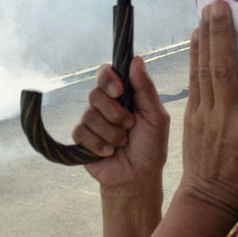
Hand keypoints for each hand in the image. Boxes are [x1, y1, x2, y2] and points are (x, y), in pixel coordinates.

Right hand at [72, 55, 170, 191]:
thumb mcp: (156, 116)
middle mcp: (105, 105)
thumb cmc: (151, 147)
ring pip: (89, 114)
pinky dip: (98, 144)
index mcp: (123, 95)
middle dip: (115, 113)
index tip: (119, 91)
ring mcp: (92, 122)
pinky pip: (81, 132)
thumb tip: (136, 59)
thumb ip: (146, 88)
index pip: (106, 73)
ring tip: (122, 143)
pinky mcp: (81, 139)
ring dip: (110, 132)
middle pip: (95, 94)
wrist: (138, 178)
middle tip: (129, 125)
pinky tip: (109, 152)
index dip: (108, 79)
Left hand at [181, 0, 237, 218]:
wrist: (209, 200)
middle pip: (226, 72)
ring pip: (206, 71)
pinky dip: (195, 56)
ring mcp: (206, 117)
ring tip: (210, 8)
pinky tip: (197, 34)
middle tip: (225, 6)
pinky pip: (194, 81)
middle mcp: (228, 120)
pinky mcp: (192, 116)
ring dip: (207, 38)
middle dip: (224, 37)